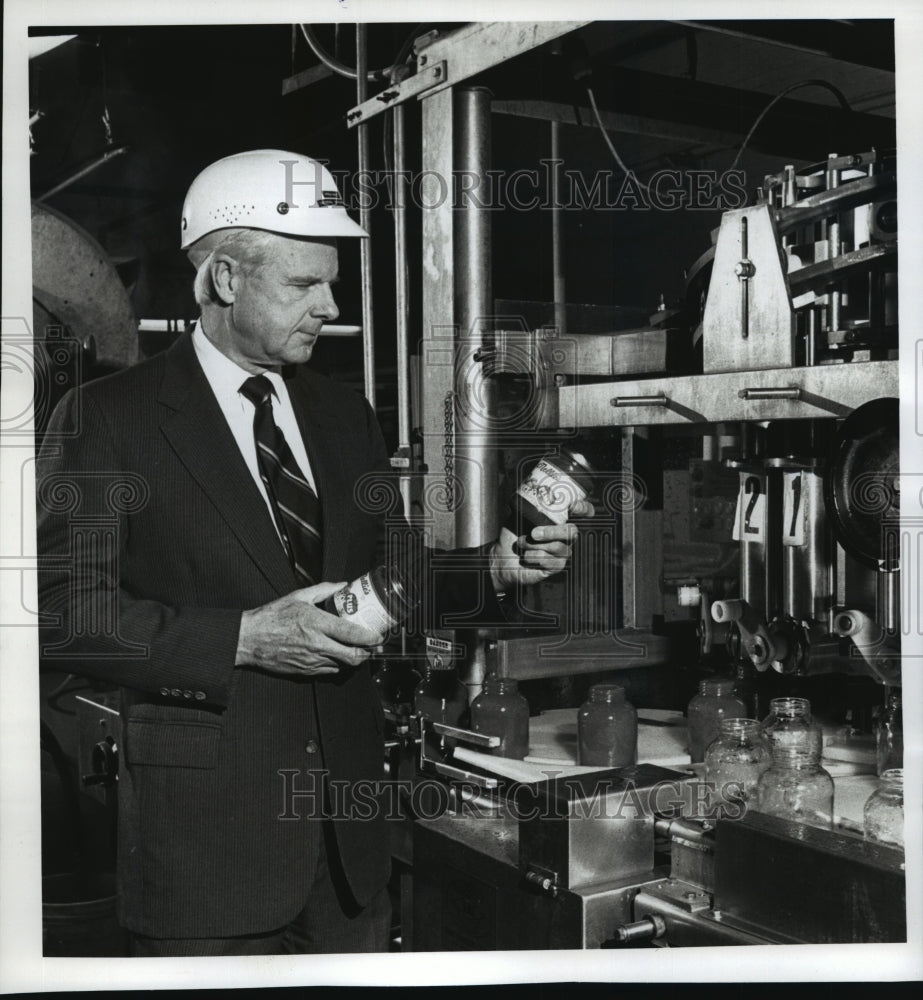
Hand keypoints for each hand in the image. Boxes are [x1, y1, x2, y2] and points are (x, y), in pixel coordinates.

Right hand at [235, 581, 381, 678]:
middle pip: (353, 657)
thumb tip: (343, 585)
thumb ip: (324, 590)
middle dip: (368, 653)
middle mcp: (317, 644)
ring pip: (343, 665)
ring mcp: (311, 661)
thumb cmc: (272, 617)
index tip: (379, 636)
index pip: (352, 635)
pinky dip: (337, 664)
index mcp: (317, 623)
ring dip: (353, 658)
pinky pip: (329, 671)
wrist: (249, 639)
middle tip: (372, 646)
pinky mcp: (305, 671)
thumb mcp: (298, 596)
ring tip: (356, 648)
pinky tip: (336, 653)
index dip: (371, 638)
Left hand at [489, 499, 593, 590]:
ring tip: (521, 543)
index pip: (583, 513)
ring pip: (558, 547)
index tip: (573, 506)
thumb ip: (527, 504)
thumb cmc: (513, 534)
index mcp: (560, 520)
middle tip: (534, 533)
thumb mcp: (518, 515)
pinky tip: (525, 556)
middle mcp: (566, 536)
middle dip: (552, 532)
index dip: (584, 508)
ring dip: (534, 546)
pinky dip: (533, 557)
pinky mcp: (556, 566)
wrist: (502, 557)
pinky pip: (550, 561)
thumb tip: (529, 490)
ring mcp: (563, 552)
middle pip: (572, 532)